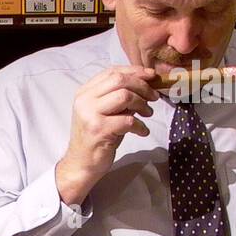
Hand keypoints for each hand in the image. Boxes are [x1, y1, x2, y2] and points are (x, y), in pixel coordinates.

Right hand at [55, 66, 158, 205]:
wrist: (81, 164)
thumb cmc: (97, 137)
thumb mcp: (105, 112)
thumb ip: (118, 96)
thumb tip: (146, 82)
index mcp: (85, 92)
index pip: (112, 71)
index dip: (134, 71)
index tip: (151, 76)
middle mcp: (84, 100)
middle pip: (119, 80)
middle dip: (142, 86)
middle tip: (153, 97)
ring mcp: (90, 115)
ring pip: (124, 96)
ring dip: (142, 104)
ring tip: (148, 113)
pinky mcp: (98, 130)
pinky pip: (128, 121)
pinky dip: (140, 125)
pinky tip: (142, 131)